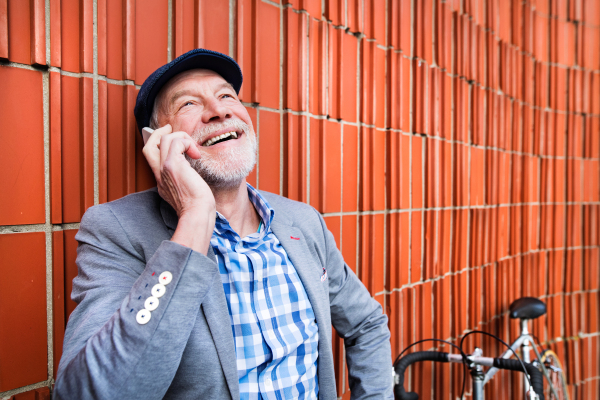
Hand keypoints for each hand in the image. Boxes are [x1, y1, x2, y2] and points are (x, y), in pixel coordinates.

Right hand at [142, 124, 215, 253]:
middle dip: (159, 134)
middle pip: (149, 146)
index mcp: (162, 182)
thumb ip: (186, 181)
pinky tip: (195, 154)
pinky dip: (186, 142)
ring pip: (162, 140)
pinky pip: (174, 142)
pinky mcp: (171, 165)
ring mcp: (163, 169)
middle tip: (171, 129)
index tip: (174, 143)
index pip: (153, 159)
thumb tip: (193, 170)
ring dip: (180, 138)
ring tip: (193, 149)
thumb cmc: (199, 208)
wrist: (197, 214)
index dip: (160, 147)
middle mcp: (159, 175)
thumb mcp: (188, 193)